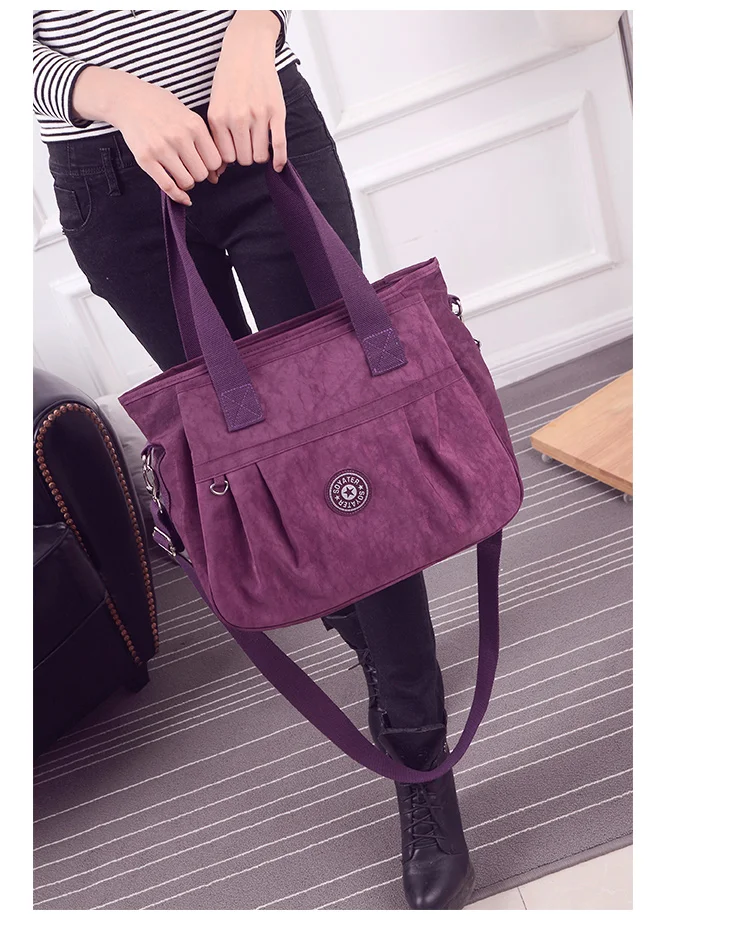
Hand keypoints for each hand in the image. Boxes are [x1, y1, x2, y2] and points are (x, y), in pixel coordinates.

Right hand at [72, 66, 222, 204]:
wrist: (129, 100)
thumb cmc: (161, 107)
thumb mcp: (188, 116)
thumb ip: (203, 142)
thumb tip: (216, 175)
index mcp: (194, 125)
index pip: (215, 161)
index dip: (212, 167)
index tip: (205, 165)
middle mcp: (179, 136)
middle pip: (202, 173)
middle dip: (198, 174)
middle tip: (191, 168)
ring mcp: (161, 148)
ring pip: (187, 182)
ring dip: (187, 182)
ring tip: (181, 173)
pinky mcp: (145, 158)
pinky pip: (168, 186)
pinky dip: (178, 196)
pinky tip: (182, 196)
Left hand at [207, 11, 286, 171]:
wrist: (247, 51)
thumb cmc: (229, 79)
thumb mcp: (215, 104)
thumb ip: (216, 134)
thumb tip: (219, 170)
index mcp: (219, 117)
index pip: (226, 157)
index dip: (232, 156)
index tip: (235, 149)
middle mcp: (237, 118)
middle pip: (244, 159)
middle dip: (246, 156)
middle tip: (247, 145)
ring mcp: (258, 115)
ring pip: (260, 156)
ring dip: (260, 154)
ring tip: (258, 144)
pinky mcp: (276, 112)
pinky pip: (279, 145)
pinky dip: (279, 160)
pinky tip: (277, 165)